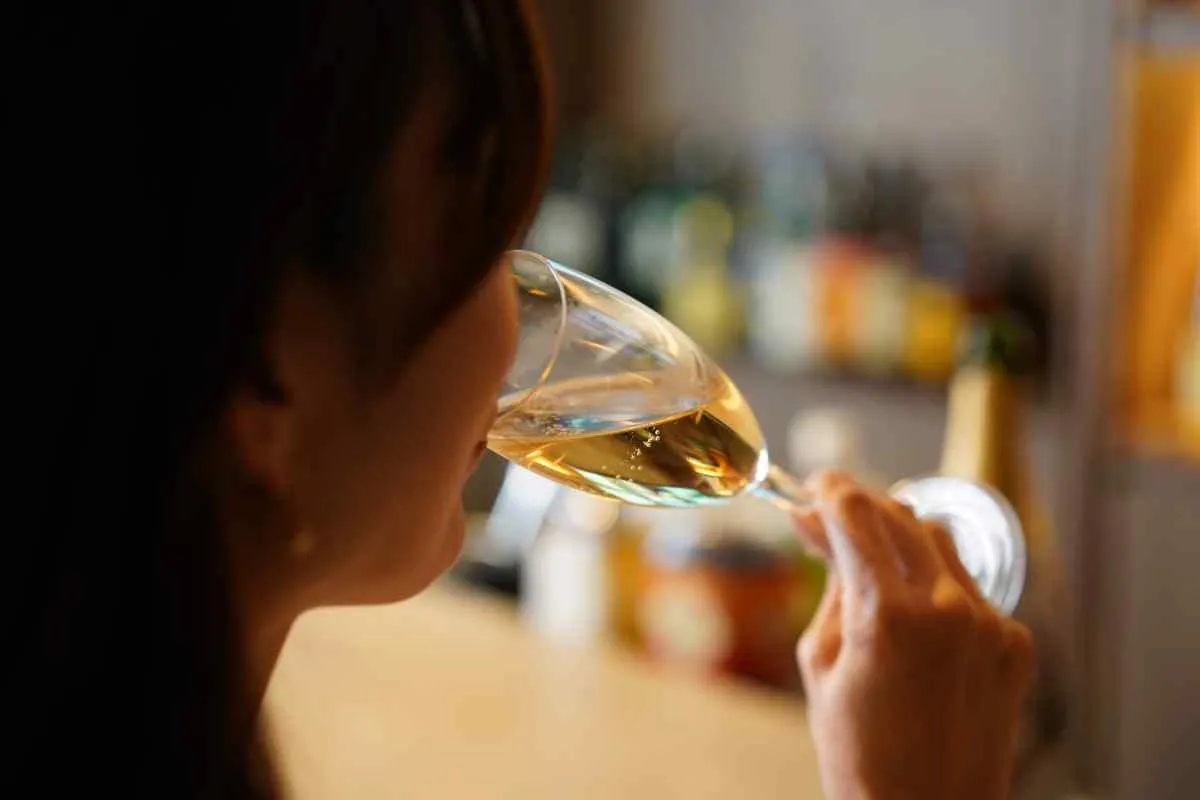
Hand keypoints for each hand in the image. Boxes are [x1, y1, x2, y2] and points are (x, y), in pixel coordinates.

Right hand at [793, 473, 1033, 799]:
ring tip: (869, 562)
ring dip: (899, 537)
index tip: (811, 486)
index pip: (854, 514)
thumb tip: (816, 528)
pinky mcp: (1014, 643)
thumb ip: (829, 585)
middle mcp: (948, 607)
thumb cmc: (858, 752)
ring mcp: (990, 624)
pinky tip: (913, 615)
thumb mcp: (820, 661)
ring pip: (939, 541)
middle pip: (899, 515)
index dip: (828, 491)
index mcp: (888, 614)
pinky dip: (935, 584)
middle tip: (829, 516)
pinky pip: (969, 587)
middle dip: (859, 507)